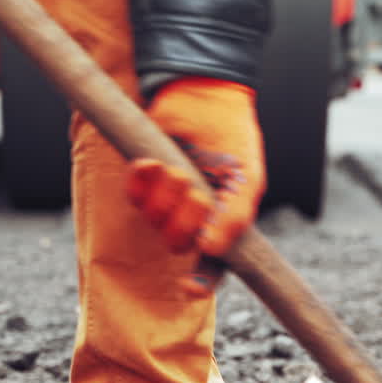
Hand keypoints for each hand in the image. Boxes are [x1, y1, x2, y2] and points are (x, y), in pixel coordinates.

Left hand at [128, 76, 265, 294]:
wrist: (203, 95)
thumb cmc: (232, 136)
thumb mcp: (246, 177)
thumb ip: (235, 216)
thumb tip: (212, 250)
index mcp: (223, 223)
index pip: (214, 265)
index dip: (201, 280)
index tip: (190, 287)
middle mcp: (194, 218)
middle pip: (179, 244)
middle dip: (184, 220)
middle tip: (196, 192)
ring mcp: (167, 201)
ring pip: (155, 222)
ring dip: (165, 197)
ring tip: (178, 170)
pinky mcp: (144, 181)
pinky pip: (135, 197)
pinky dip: (141, 183)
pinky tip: (150, 164)